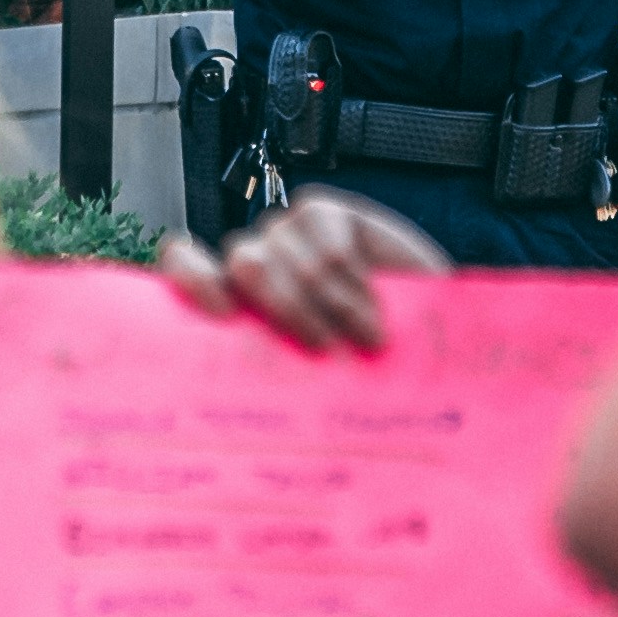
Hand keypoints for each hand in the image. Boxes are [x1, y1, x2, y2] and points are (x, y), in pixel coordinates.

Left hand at [159, 190, 451, 353]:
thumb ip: (267, 368)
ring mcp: (287, 234)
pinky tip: (375, 299)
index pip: (185, 266)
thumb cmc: (365, 373)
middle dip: (286, 306)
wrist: (432, 345)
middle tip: (324, 347)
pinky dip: (350, 274)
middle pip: (243, 261)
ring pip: (287, 251)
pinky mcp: (323, 213)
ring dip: (330, 299)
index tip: (224, 314)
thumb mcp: (308, 381)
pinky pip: (323, 232)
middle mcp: (255, 265)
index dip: (194, 278)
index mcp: (234, 305)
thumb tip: (232, 403)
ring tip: (366, 335)